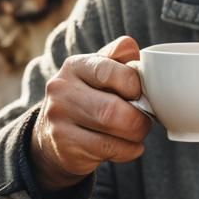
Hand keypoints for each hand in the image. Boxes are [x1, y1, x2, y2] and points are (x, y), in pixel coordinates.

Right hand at [30, 35, 151, 191]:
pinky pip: (108, 151)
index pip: (108, 71)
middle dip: (139, 118)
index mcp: (74, 66)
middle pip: (112, 110)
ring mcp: (59, 122)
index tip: (139, 93)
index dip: (133, 84)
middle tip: (145, 119)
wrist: (53, 134)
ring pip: (111, 133)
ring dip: (135, 136)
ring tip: (137, 132)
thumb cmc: (88, 97)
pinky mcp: (65, 148)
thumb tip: (131, 47)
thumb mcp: (99, 72)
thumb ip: (117, 58)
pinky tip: (127, 146)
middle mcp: (61, 91)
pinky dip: (128, 151)